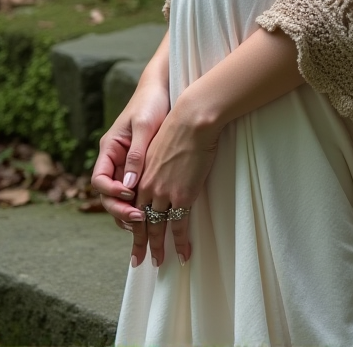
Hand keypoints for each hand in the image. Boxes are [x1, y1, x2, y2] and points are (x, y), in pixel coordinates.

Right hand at [91, 79, 170, 229]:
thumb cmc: (151, 104)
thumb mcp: (143, 127)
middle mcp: (115, 160)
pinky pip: (137, 192)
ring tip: (144, 227)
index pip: (100, 180)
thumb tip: (129, 185)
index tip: (129, 194)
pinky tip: (152, 216)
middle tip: (140, 221)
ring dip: (129, 213)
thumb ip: (136, 155)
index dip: (111, 192)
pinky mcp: (142, 168)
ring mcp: (127, 166)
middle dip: (121, 210)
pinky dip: (141, 205)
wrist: (163, 89)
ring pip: (121, 198)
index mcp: (109, 149)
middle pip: (108, 195)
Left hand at [130, 90, 219, 267]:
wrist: (192, 120)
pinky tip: (183, 254)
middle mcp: (147, 188)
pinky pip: (180, 225)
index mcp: (140, 175)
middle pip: (140, 222)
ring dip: (158, 247)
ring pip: (158, 227)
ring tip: (158, 261)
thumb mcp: (154, 146)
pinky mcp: (182, 195)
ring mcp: (164, 193)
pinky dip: (181, 242)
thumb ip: (148, 164)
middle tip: (139, 261)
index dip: (131, 223)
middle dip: (140, 244)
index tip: (133, 235)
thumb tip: (146, 178)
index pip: (131, 206)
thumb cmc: (176, 126)